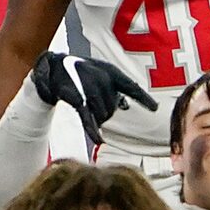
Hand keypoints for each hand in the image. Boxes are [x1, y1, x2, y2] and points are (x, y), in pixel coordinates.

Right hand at [32, 51, 157, 140]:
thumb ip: (114, 89)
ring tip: (88, 110)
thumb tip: (126, 106)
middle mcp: (103, 79)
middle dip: (106, 112)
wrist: (54, 68)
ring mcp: (90, 89)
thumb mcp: (100, 75)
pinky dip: (93, 131)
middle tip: (94, 105)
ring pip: (103, 115)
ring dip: (97, 119)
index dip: (143, 99)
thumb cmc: (80, 72)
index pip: (132, 87)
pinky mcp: (77, 100)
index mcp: (111, 72)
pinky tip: (99, 140)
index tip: (155, 108)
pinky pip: (89, 119)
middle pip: (114, 108)